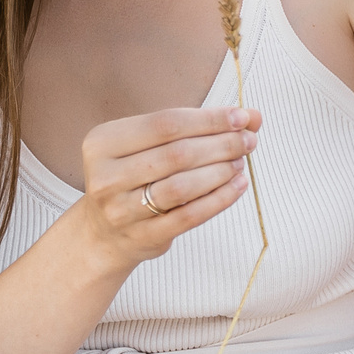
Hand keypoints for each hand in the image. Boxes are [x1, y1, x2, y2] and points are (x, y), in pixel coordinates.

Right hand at [74, 106, 261, 267]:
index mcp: (103, 142)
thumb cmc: (134, 178)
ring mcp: (122, 210)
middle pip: (177, 154)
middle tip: (248, 140)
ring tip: (240, 162)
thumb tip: (251, 116)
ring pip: (182, 186)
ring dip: (220, 171)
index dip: (209, 119)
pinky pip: (189, 217)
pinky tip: (237, 186)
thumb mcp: (150, 145)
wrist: (104, 233)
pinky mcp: (142, 237)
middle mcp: (107, 176)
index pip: (165, 123)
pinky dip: (219, 199)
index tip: (242, 117)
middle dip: (221, 144)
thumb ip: (197, 127)